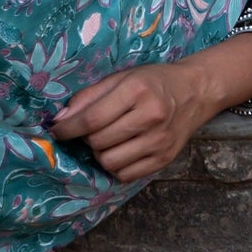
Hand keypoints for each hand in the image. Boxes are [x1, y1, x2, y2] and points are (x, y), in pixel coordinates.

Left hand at [49, 62, 210, 183]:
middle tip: (91, 128)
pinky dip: (115, 165)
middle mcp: (150, 116)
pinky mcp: (164, 160)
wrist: (195, 91)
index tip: (56, 131)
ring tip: (107, 139)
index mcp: (137, 90)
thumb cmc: (153, 81)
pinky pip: (125, 174)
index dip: (68, 128)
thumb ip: (90, 96)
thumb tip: (60, 120)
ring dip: (100, 152)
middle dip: (86, 137)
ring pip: (109, 162)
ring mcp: (159, 141)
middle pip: (99, 141)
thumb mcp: (121, 77)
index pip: (92, 118)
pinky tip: (120, 149)